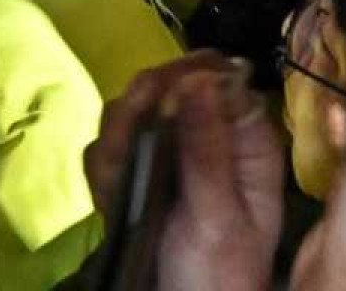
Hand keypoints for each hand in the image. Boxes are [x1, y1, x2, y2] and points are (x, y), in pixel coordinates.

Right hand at [84, 52, 281, 290]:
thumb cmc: (220, 272)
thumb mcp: (219, 215)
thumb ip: (206, 147)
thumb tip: (198, 77)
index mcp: (245, 138)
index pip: (211, 74)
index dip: (176, 77)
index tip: (149, 101)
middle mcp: (207, 132)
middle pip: (161, 84)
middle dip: (133, 115)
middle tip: (122, 155)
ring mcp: (169, 148)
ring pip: (126, 109)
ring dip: (112, 144)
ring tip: (117, 184)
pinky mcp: (138, 165)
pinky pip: (106, 144)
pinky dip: (100, 168)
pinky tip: (111, 198)